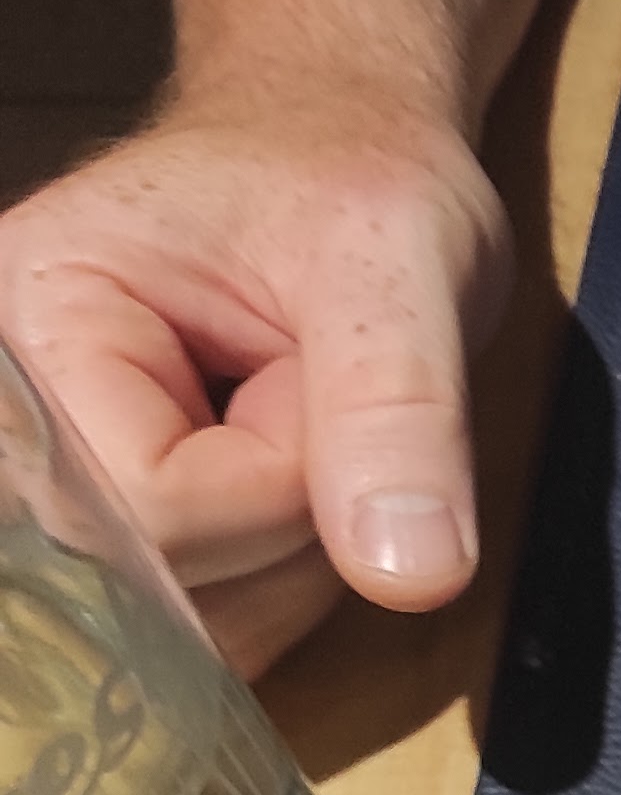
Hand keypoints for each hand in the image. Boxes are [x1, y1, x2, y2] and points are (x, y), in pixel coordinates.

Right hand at [0, 98, 511, 678]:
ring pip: (206, 629)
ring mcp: (66, 485)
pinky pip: (220, 634)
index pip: (153, 505)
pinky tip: (293, 483)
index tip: (312, 378)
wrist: (338, 160)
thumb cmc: (347, 180)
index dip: (280, 482)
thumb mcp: (400, 266)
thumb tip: (408, 570)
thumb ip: (398, 412)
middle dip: (292, 520)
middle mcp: (23, 416)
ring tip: (299, 423)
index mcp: (36, 316)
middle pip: (171, 586)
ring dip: (302, 555)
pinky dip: (291, 583)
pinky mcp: (123, 540)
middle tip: (307, 391)